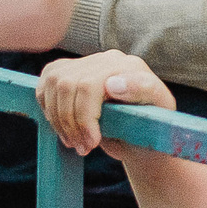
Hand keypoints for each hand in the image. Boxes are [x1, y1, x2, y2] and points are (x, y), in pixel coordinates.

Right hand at [37, 50, 175, 158]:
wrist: (140, 134)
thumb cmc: (152, 128)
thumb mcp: (159, 115)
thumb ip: (143, 92)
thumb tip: (113, 83)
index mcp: (130, 67)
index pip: (91, 84)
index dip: (86, 116)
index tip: (93, 142)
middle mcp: (108, 59)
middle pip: (68, 84)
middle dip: (71, 122)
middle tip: (84, 148)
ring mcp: (88, 63)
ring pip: (54, 83)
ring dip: (58, 119)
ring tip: (74, 142)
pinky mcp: (72, 71)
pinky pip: (46, 82)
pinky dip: (49, 108)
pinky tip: (63, 127)